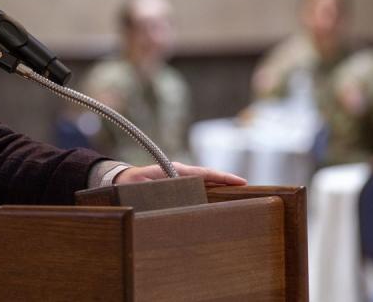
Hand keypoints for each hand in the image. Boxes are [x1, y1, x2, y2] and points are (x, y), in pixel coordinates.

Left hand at [114, 162, 246, 186]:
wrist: (123, 180)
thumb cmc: (133, 182)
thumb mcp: (144, 181)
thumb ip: (156, 182)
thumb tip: (172, 186)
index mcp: (177, 170)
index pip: (205, 173)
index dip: (223, 177)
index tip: (241, 181)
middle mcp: (182, 174)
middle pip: (210, 177)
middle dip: (227, 183)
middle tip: (248, 189)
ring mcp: (181, 180)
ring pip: (205, 183)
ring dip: (220, 188)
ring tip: (240, 197)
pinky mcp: (179, 187)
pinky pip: (198, 189)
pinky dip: (210, 192)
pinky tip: (219, 203)